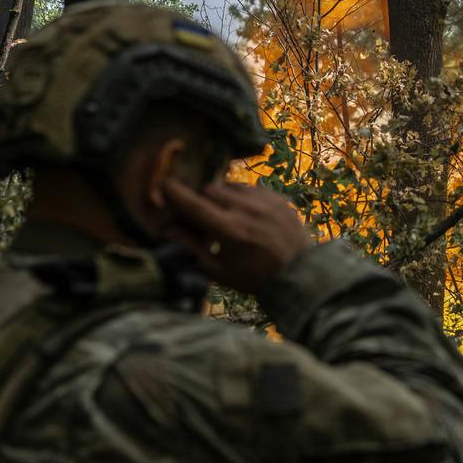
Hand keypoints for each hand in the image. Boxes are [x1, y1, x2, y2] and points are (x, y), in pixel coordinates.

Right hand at [161, 179, 315, 295]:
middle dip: (200, 199)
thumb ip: (191, 246)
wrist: (300, 275)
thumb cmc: (253, 278)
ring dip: (220, 196)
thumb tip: (167, 228)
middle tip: (201, 214)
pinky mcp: (278, 199)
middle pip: (210, 189)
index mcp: (229, 230)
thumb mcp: (218, 270)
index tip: (163, 185)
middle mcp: (247, 210)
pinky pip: (250, 188)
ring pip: (230, 185)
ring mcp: (265, 202)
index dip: (175, 193)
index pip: (193, 204)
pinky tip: (244, 214)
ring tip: (224, 215)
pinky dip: (241, 197)